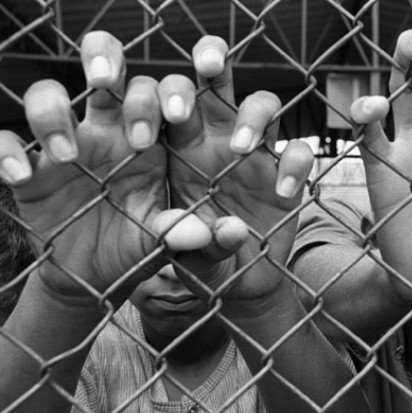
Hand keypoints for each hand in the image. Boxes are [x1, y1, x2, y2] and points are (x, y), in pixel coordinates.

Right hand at [0, 31, 211, 300]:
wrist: (98, 278)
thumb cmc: (143, 246)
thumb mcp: (172, 244)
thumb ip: (198, 236)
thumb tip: (230, 233)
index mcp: (155, 139)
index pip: (165, 92)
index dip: (173, 90)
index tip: (178, 116)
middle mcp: (110, 130)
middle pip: (108, 71)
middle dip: (108, 64)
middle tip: (107, 82)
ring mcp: (67, 144)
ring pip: (48, 95)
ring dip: (53, 112)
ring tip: (68, 155)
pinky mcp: (29, 170)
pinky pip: (5, 142)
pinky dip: (6, 151)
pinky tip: (21, 174)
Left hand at [157, 36, 312, 305]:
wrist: (239, 283)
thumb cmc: (199, 260)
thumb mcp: (183, 257)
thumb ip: (193, 245)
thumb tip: (226, 230)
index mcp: (177, 148)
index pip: (163, 102)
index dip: (150, 101)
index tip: (143, 137)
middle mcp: (216, 140)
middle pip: (215, 80)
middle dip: (211, 61)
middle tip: (206, 68)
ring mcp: (256, 153)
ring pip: (263, 103)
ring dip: (253, 115)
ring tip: (240, 148)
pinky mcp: (288, 173)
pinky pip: (298, 151)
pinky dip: (295, 164)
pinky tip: (283, 192)